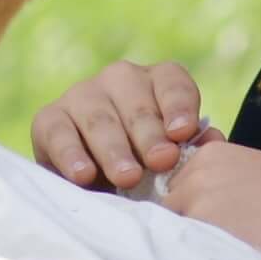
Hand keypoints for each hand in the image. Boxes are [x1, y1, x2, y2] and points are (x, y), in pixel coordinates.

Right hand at [32, 59, 208, 189]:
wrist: (94, 180)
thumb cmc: (146, 166)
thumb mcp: (172, 158)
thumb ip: (193, 150)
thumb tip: (212, 143)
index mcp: (157, 82)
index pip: (172, 83)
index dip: (178, 106)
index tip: (183, 133)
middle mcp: (120, 79)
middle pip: (137, 102)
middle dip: (149, 134)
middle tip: (161, 161)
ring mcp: (82, 95)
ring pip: (99, 118)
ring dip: (114, 149)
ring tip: (128, 178)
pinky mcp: (49, 119)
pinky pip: (58, 133)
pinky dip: (71, 155)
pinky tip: (84, 175)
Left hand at [161, 142, 260, 259]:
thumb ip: (226, 192)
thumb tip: (197, 221)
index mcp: (213, 156)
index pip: (170, 189)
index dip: (188, 217)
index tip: (215, 235)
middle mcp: (197, 175)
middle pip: (163, 214)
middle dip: (181, 236)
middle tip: (222, 256)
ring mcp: (197, 206)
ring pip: (170, 240)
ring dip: (188, 257)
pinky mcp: (206, 239)